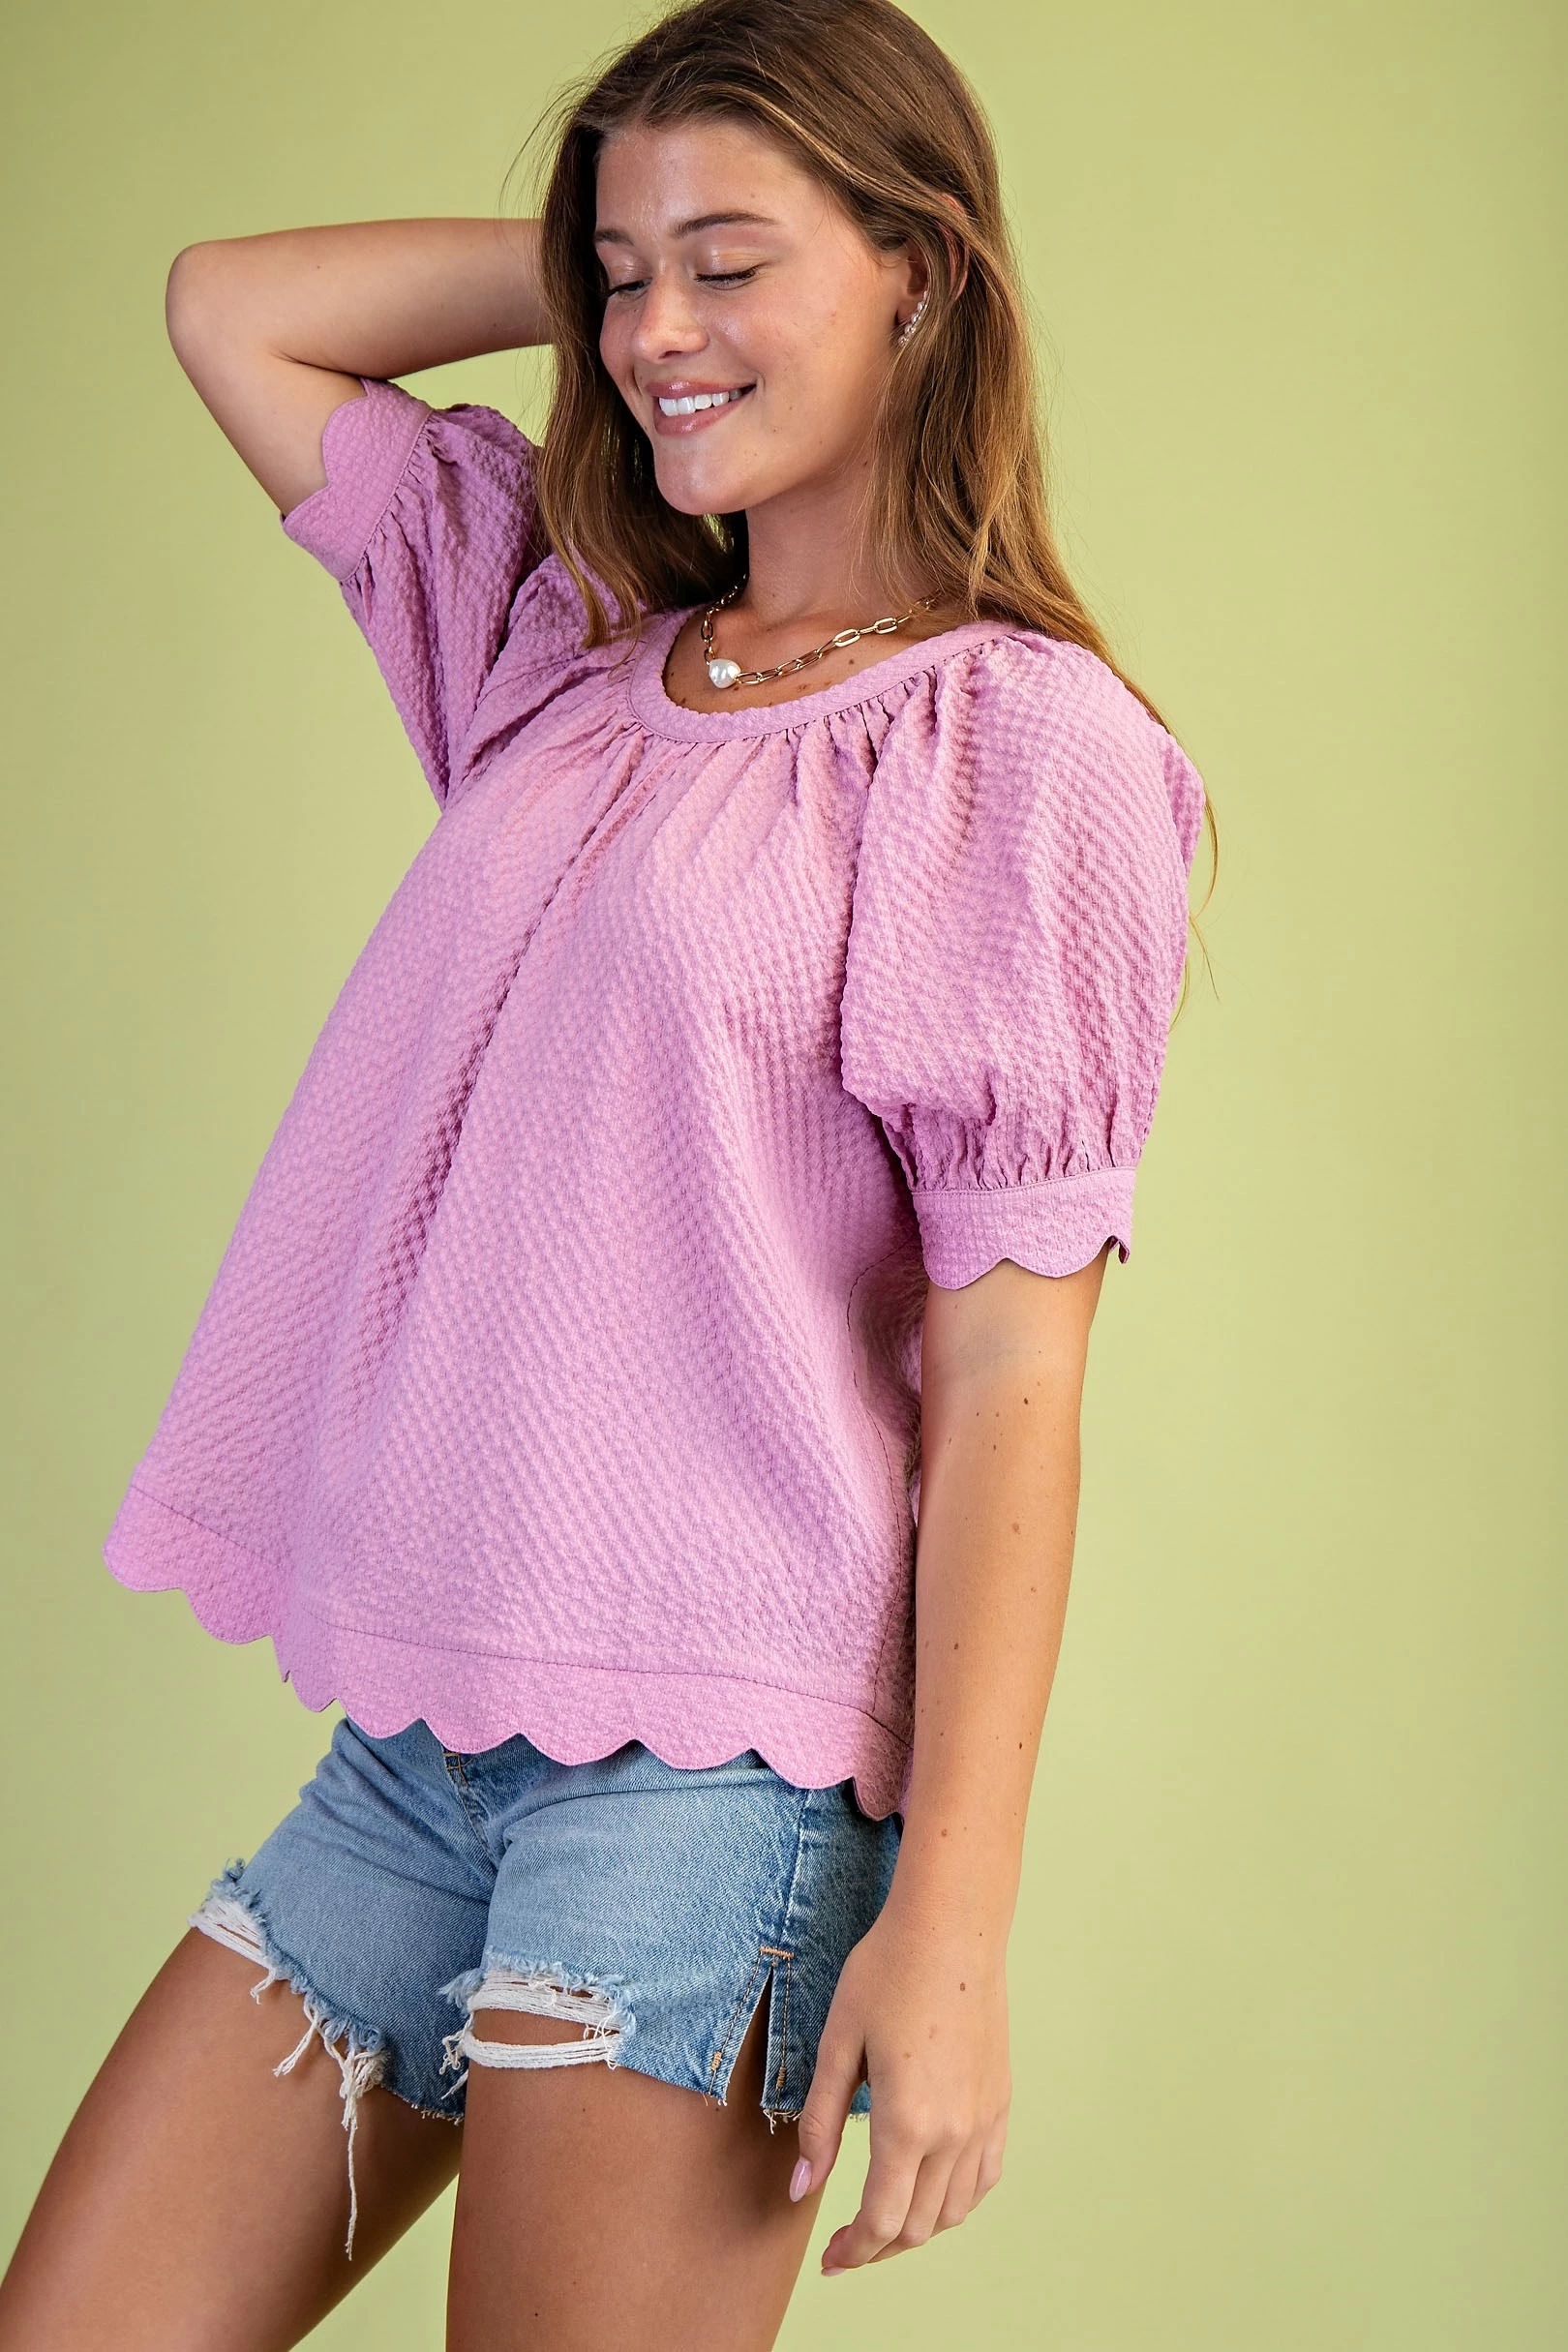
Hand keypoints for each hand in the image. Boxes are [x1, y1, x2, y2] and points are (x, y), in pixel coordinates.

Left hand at [788, 1897, 1011, 2273]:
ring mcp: (984, 2118)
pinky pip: (985, 2177)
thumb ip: (820, 2123)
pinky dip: (957, 2200)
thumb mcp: (838, 2043)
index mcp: (907, 2123)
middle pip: (917, 2225)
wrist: (951, 1926)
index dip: (852, 2252)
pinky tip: (932, 2189)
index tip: (829, 2259)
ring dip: (916, 2227)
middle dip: (878, 2247)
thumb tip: (801, 2189)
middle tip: (845, 2244)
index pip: (881, 2221)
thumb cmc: (887, 1973)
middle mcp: (954, 2133)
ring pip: (954, 2210)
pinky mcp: (1000, 2100)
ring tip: (882, 2219)